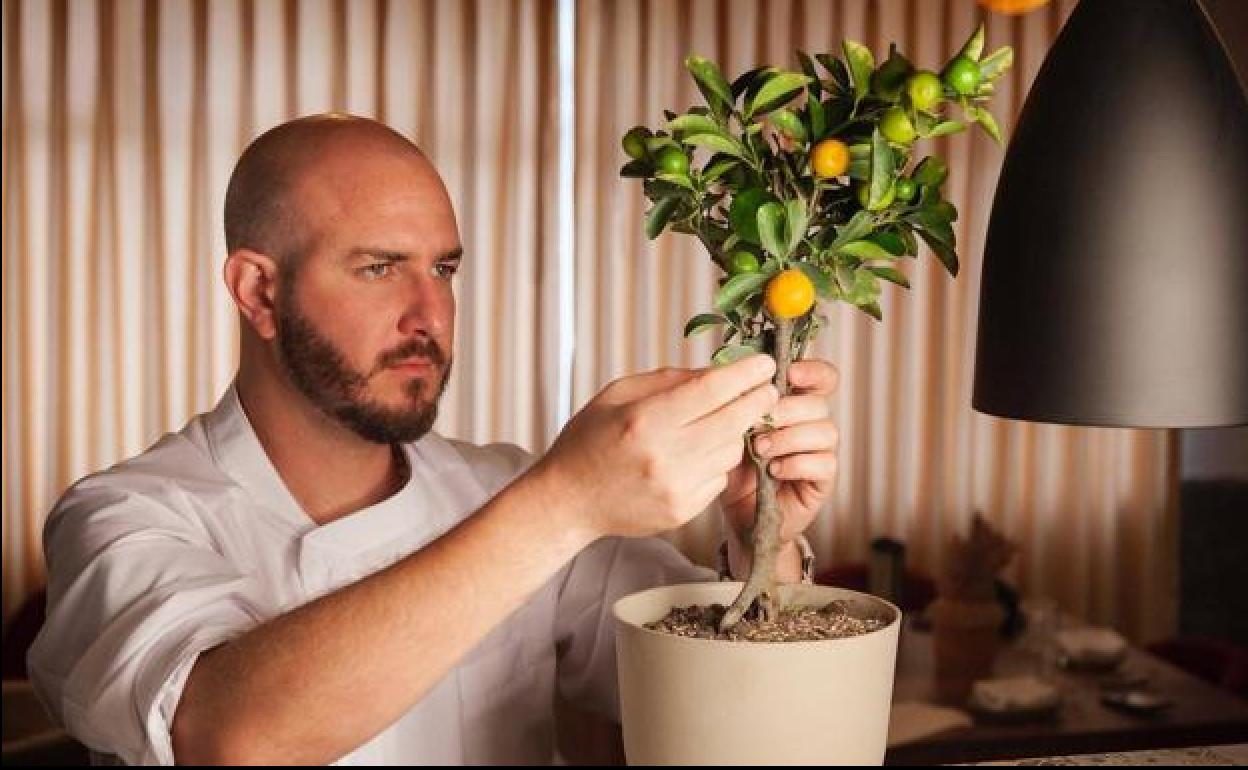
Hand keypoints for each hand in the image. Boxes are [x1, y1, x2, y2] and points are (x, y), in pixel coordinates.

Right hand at [531, 355, 779, 540]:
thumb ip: (670, 380)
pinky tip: (694, 455)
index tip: (764, 363)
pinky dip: (715, 461)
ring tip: (713, 423)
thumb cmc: (590, 440)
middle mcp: (665, 457)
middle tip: (767, 388)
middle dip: (757, 400)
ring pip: (732, 450)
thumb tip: (720, 371)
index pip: (711, 391)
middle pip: (734, 421)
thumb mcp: (618, 394)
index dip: (744, 374)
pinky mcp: (684, 511)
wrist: (569, 501)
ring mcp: (677, 489)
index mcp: (645, 420)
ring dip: (733, 432)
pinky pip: (720, 477)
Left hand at [718, 359, 840, 553]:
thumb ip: (739, 405)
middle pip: (818, 404)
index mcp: (796, 405)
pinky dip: (796, 463)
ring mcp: (822, 452)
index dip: (812, 371)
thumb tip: (734, 376)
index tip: (789, 373)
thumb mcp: (732, 432)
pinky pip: (824, 463)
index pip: (822, 378)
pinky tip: (774, 470)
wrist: (740, 513)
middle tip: (757, 423)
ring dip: (788, 437)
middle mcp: (814, 425)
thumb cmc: (736, 467)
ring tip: (760, 450)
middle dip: (786, 410)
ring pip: (824, 431)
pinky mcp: (823, 480)